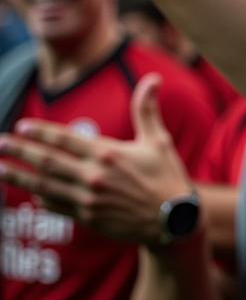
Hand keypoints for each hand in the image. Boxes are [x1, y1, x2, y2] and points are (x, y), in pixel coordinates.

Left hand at [0, 74, 194, 245]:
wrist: (173, 220)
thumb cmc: (167, 176)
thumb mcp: (158, 141)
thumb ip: (147, 110)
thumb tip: (154, 79)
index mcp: (109, 154)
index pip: (66, 140)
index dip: (42, 133)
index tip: (21, 127)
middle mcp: (94, 177)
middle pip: (48, 162)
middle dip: (20, 152)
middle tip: (0, 143)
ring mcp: (88, 199)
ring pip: (45, 186)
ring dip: (19, 177)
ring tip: (0, 169)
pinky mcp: (88, 217)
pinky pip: (56, 206)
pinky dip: (41, 198)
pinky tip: (30, 192)